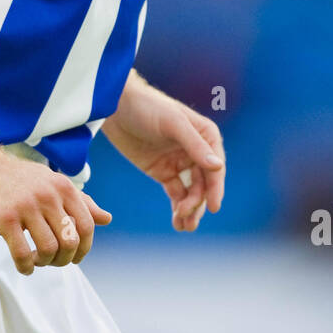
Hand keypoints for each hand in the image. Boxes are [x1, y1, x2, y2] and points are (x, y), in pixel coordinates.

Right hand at [0, 146, 111, 275]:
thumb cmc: (16, 178)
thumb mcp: (51, 183)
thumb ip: (80, 201)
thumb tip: (107, 219)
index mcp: (63, 187)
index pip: (87, 226)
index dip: (84, 248)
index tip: (74, 257)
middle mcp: (48, 195)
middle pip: (70, 242)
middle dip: (64, 260)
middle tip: (53, 261)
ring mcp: (26, 206)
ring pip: (49, 250)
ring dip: (45, 263)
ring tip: (37, 261)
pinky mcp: (5, 218)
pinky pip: (23, 254)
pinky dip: (26, 267)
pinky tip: (24, 266)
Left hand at [102, 72, 224, 230]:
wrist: (115, 106)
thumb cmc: (148, 106)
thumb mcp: (172, 123)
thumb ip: (195, 145)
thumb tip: (217, 166)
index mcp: (205, 135)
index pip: (215, 167)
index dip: (216, 187)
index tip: (213, 207)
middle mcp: (196, 150)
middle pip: (204, 183)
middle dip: (198, 202)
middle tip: (187, 218)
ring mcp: (179, 162)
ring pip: (191, 191)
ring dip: (190, 209)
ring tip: (184, 226)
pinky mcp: (162, 171)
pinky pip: (176, 193)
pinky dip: (178, 207)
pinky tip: (177, 221)